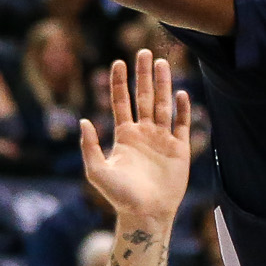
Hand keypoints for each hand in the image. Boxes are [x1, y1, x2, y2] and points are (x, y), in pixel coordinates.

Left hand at [82, 51, 191, 225]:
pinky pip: (182, 124)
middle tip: (144, 51)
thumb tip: (83, 120)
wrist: (145, 214)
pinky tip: (181, 93)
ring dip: (163, 84)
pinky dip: (182, 109)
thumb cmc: (119, 196)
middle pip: (143, 97)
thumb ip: (89, 146)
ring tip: (162, 63)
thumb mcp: (97, 171)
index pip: (121, 102)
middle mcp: (143, 133)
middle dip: (143, 75)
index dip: (119, 82)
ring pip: (162, 105)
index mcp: (124, 136)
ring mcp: (162, 139)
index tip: (118, 61)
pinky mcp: (179, 149)